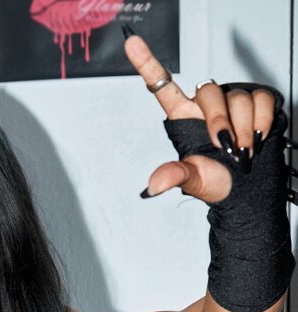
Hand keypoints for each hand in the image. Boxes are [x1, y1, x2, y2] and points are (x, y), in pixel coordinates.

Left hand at [123, 33, 276, 201]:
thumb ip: (176, 176)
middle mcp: (205, 105)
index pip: (162, 86)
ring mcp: (231, 101)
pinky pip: (261, 100)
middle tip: (226, 148)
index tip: (131, 44)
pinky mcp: (256, 101)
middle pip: (210, 92)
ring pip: (238, 99)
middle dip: (219, 121)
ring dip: (243, 129)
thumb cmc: (217, 181)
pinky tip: (256, 138)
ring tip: (241, 151)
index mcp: (183, 117)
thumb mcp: (195, 182)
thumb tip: (154, 185)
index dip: (147, 64)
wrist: (247, 187)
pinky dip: (260, 123)